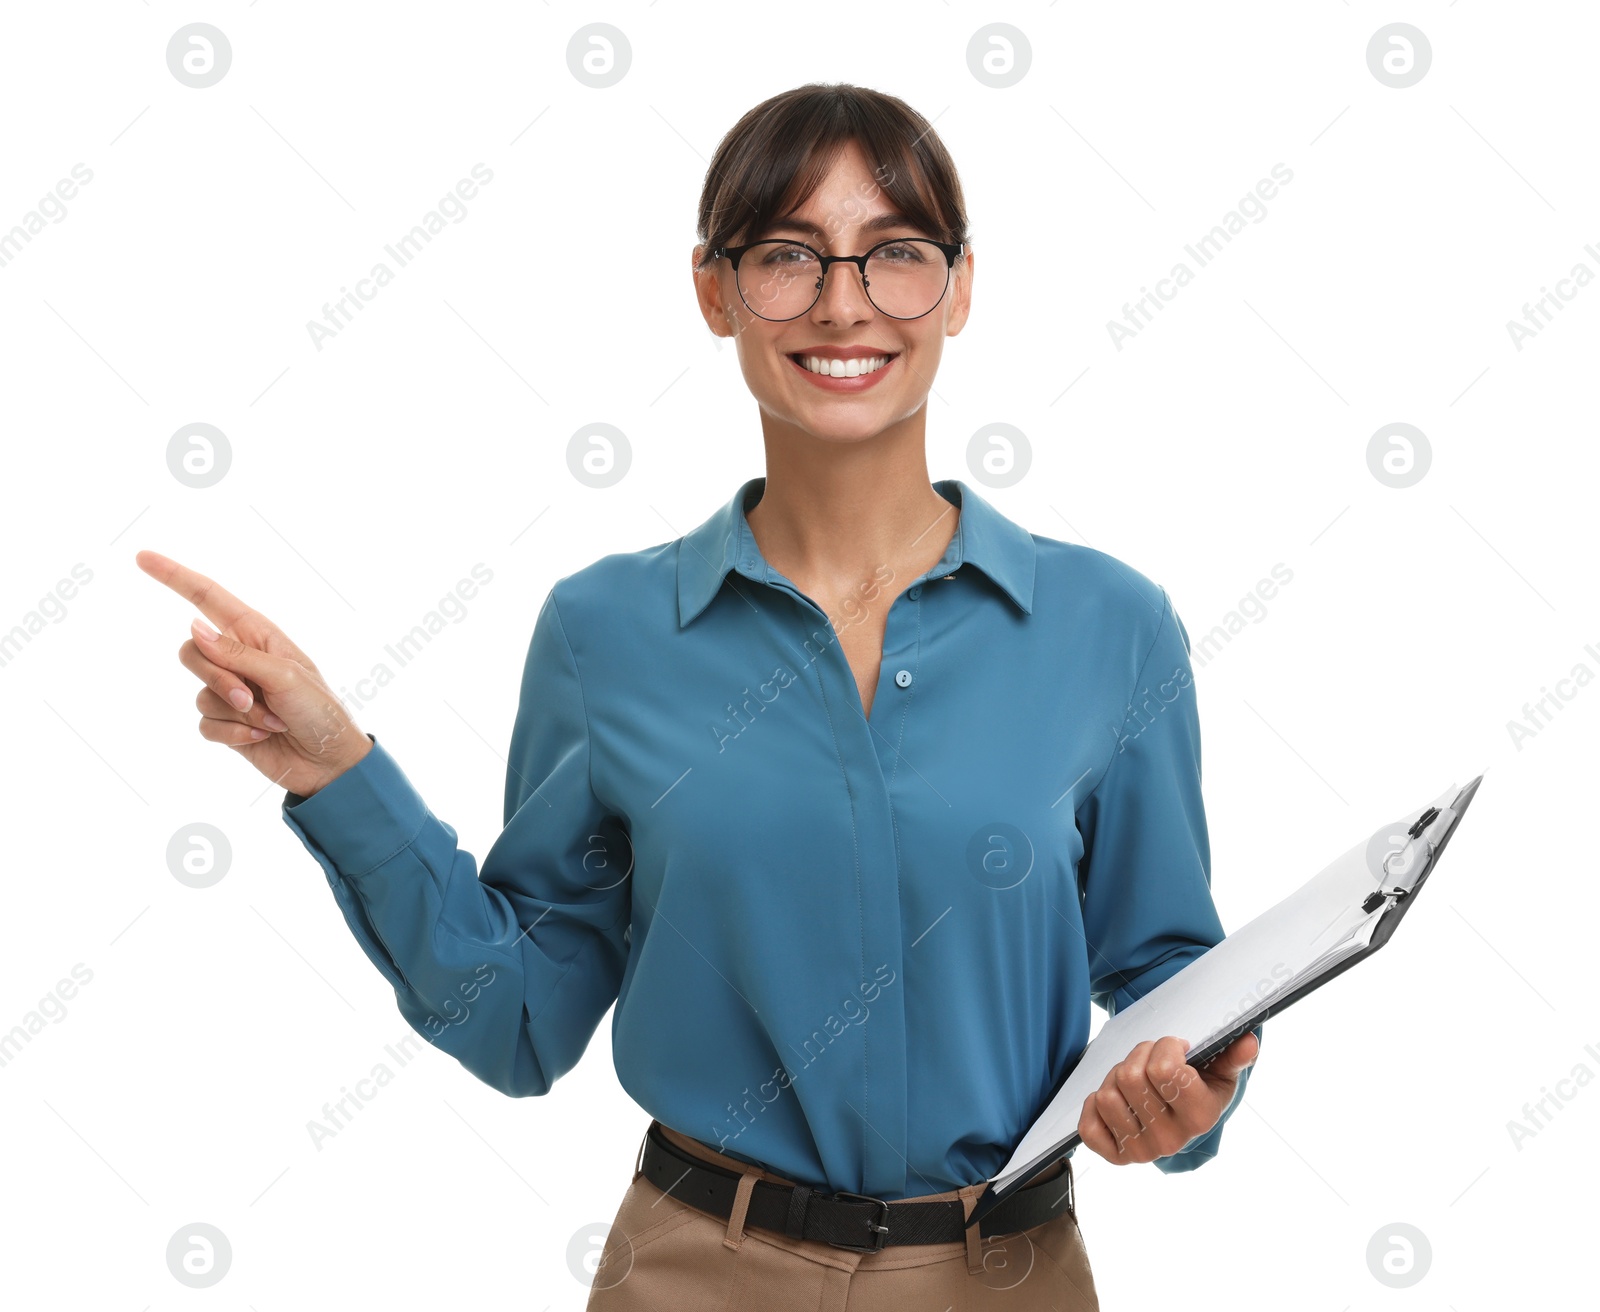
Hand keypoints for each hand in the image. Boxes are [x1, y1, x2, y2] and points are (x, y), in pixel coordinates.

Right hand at [137, 549, 371, 797]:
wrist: (329, 762)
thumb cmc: (319, 711)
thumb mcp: (284, 675)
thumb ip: (236, 653)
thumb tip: (193, 627)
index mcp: (257, 635)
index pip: (208, 598)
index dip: (174, 576)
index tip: (142, 557)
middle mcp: (239, 658)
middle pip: (192, 651)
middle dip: (216, 677)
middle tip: (250, 697)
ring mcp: (230, 691)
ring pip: (199, 691)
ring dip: (235, 711)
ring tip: (270, 720)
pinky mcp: (225, 722)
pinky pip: (205, 723)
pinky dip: (233, 733)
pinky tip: (261, 736)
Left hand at [1077, 1031, 1257, 1165]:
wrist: (1183, 1121)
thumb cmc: (1200, 1088)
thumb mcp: (1221, 1073)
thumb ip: (1234, 1056)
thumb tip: (1249, 1042)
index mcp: (1200, 1118)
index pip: (1164, 1068)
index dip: (1165, 1047)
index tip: (1176, 1049)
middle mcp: (1170, 1141)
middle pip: (1130, 1076)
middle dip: (1138, 1056)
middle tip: (1151, 1061)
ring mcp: (1141, 1152)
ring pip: (1106, 1095)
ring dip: (1116, 1078)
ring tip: (1136, 1081)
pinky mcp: (1116, 1156)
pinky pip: (1088, 1125)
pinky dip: (1094, 1105)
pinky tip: (1117, 1101)